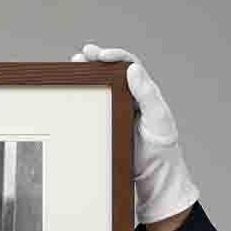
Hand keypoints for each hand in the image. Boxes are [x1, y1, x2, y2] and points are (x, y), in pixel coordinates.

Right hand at [71, 44, 199, 224]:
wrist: (152, 176)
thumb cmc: (160, 147)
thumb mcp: (158, 118)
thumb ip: (147, 93)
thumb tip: (133, 69)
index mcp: (143, 92)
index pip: (128, 65)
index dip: (114, 56)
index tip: (100, 55)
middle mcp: (128, 98)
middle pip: (109, 73)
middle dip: (93, 61)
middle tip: (80, 56)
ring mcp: (114, 112)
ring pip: (98, 88)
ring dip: (84, 76)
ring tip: (71, 67)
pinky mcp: (103, 126)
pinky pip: (91, 108)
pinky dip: (80, 97)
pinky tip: (70, 93)